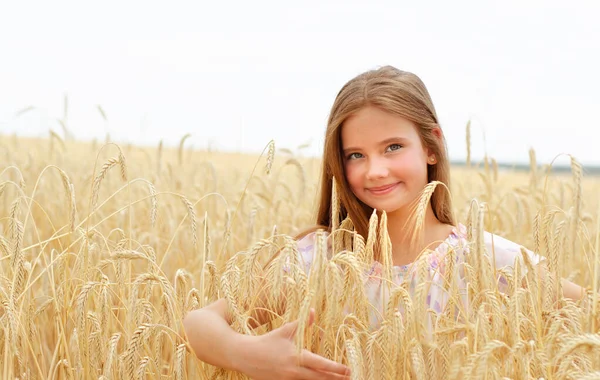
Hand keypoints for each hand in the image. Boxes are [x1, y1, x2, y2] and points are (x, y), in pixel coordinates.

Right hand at [236, 309, 350, 379]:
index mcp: (297, 356)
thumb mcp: (285, 331)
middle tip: (350, 377)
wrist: (246, 356)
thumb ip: (302, 323)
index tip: (347, 369)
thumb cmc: (267, 341)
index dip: (336, 368)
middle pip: (320, 378)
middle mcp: (294, 371)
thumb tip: (313, 311)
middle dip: (336, 379)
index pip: (321, 364)